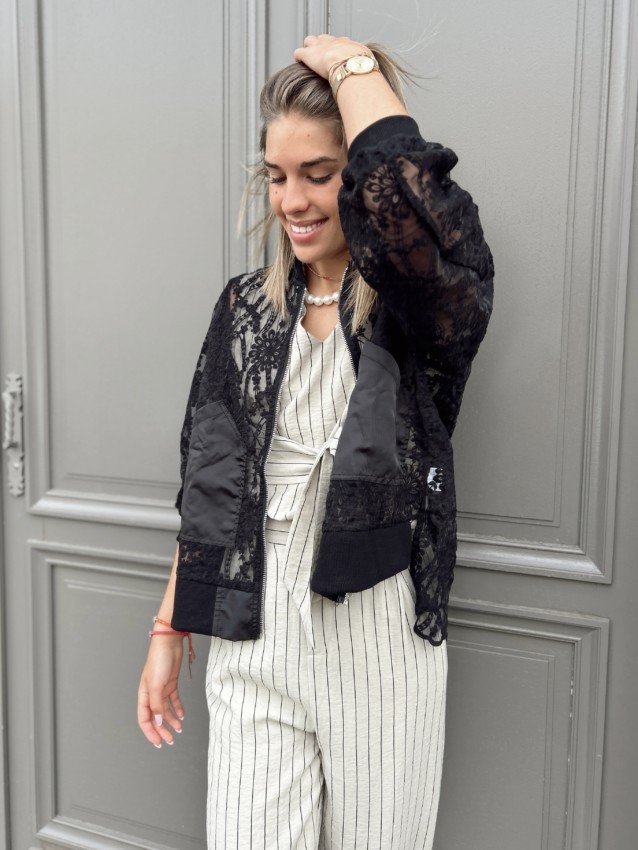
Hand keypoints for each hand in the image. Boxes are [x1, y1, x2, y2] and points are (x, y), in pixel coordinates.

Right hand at [137, 632, 184, 747]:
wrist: (169, 643)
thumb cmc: (159, 661)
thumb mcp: (157, 685)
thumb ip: (157, 705)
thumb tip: (158, 722)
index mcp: (144, 695)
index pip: (144, 719)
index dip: (150, 732)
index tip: (159, 742)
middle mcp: (151, 694)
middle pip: (155, 717)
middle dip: (162, 730)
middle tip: (170, 740)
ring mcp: (161, 689)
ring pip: (165, 710)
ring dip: (171, 720)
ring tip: (179, 729)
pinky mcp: (171, 683)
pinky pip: (173, 700)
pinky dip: (177, 709)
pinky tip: (182, 716)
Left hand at [294, 34, 371, 79]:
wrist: (350, 65)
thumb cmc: (360, 65)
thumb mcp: (368, 61)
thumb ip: (365, 63)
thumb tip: (370, 71)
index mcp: (346, 44)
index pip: (339, 43)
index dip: (337, 50)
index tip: (337, 56)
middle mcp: (332, 43)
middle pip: (324, 39)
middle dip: (322, 46)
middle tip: (322, 56)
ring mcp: (319, 47)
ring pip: (310, 41)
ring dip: (309, 48)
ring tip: (310, 58)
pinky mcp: (308, 55)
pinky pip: (299, 53)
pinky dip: (299, 57)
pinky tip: (299, 61)